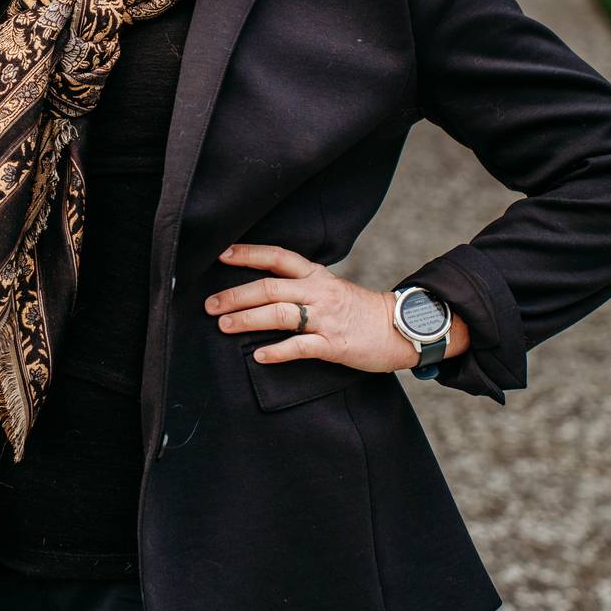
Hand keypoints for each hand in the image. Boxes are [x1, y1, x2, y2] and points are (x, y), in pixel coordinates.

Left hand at [204, 242, 469, 372]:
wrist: (400, 327)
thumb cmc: (360, 311)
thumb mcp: (331, 288)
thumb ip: (301, 287)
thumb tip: (263, 290)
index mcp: (317, 275)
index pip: (278, 257)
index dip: (249, 253)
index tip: (221, 254)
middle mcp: (319, 292)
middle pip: (269, 287)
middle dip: (235, 295)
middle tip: (209, 304)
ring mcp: (326, 318)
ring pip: (279, 314)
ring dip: (247, 319)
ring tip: (224, 326)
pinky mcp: (334, 343)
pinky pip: (300, 346)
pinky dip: (277, 352)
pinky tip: (259, 356)